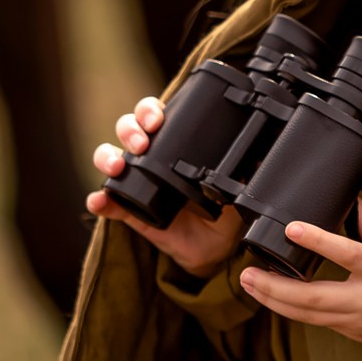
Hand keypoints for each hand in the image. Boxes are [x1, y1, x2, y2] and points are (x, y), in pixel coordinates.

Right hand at [87, 95, 243, 278]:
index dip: (150, 111)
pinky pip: (105, 201)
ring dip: (107, 156)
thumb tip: (262, 155)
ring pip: (109, 156)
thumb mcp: (235, 189)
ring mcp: (134, 181)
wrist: (212, 250)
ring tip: (117, 167)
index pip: (154, 115)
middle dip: (130, 130)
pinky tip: (99, 201)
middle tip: (141, 143)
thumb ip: (245, 172)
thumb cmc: (220, 212)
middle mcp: (149, 157)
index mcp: (173, 144)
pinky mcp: (126, 209)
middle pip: (127, 129)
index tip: (158, 120)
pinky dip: (99, 199)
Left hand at [237, 198, 361, 353]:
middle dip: (275, 287)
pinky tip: (274, 298)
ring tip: (250, 284)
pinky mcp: (355, 334)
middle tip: (247, 273)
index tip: (291, 228)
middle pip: (314, 297)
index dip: (318, 240)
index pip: (347, 253)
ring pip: (309, 315)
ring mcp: (360, 322)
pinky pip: (318, 322)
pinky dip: (294, 310)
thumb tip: (348, 198)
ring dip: (276, 301)